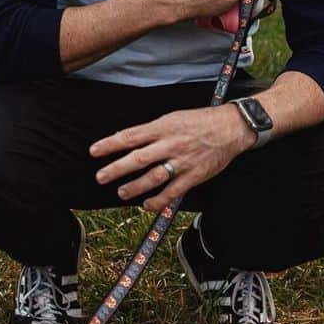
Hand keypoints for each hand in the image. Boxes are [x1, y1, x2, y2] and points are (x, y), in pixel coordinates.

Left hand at [90, 106, 254, 212]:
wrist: (230, 128)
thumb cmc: (199, 121)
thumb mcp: (173, 118)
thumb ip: (152, 130)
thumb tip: (129, 140)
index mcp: (163, 126)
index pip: (131, 136)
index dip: (110, 144)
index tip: (94, 151)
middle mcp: (170, 143)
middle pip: (138, 158)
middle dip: (117, 168)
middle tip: (100, 177)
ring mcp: (182, 161)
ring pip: (153, 177)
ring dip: (135, 187)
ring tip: (121, 192)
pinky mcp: (194, 176)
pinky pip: (173, 192)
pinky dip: (159, 201)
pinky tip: (147, 205)